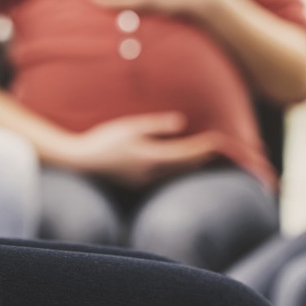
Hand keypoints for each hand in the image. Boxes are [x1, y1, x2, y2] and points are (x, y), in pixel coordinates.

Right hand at [57, 112, 222, 187]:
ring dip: (194, 164)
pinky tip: (185, 164)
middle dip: (205, 158)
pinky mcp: (139, 182)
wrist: (80, 162)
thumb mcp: (131, 127)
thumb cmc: (104, 140)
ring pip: (178, 173)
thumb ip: (157, 126)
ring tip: (210, 156)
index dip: (204, 147)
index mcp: (151, 158)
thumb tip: (181, 123)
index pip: (186, 153)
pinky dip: (180, 168)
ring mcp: (145, 181)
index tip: (220, 140)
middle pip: (186, 167)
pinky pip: (167, 176)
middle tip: (224, 151)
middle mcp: (152, 174)